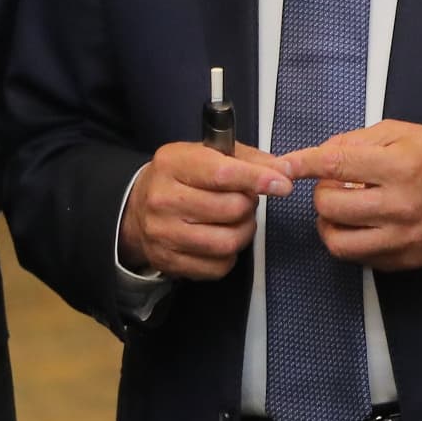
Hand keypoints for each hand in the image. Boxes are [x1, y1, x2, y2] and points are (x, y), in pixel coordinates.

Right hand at [121, 142, 293, 280]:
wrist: (136, 207)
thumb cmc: (181, 177)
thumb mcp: (208, 154)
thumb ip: (249, 160)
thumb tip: (285, 171)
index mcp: (173, 164)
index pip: (223, 173)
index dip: (257, 179)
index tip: (283, 184)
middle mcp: (163, 199)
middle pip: (231, 209)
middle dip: (249, 205)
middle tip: (244, 200)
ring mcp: (164, 234)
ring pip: (228, 241)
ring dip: (244, 231)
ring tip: (237, 220)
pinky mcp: (169, 262)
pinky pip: (218, 266)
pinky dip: (230, 254)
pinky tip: (221, 238)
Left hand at [275, 121, 421, 270]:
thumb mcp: (398, 132)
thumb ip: (353, 141)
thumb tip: (315, 156)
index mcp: (399, 167)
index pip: (335, 166)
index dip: (303, 164)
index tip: (285, 166)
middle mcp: (401, 206)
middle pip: (329, 207)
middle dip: (322, 194)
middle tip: (335, 186)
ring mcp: (404, 239)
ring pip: (337, 242)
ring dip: (329, 223)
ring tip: (343, 209)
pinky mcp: (406, 260)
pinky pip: (359, 257)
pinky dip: (351, 239)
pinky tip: (364, 223)